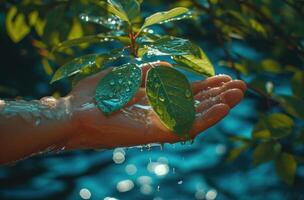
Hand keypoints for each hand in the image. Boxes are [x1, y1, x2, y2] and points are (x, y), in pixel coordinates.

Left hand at [65, 62, 245, 149]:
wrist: (74, 113)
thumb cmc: (95, 95)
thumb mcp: (126, 76)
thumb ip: (148, 72)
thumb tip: (170, 68)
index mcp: (153, 100)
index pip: (186, 94)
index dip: (206, 86)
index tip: (224, 77)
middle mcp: (159, 113)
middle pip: (196, 105)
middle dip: (218, 95)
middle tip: (241, 85)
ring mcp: (158, 124)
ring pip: (196, 117)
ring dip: (218, 105)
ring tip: (239, 94)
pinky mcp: (154, 134)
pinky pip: (185, 127)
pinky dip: (206, 118)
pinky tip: (223, 108)